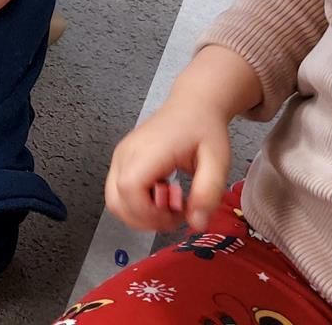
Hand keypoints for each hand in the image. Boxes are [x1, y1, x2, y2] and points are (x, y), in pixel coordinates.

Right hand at [105, 95, 233, 231]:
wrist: (192, 108)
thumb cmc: (203, 129)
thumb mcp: (218, 161)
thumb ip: (208, 192)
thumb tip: (196, 223)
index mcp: (149, 150)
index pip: (129, 188)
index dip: (148, 212)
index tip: (175, 214)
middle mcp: (127, 153)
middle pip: (116, 200)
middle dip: (145, 219)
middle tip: (175, 213)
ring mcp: (120, 157)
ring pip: (114, 200)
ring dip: (141, 215)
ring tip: (169, 204)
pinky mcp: (121, 162)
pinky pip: (118, 193)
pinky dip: (138, 205)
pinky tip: (161, 196)